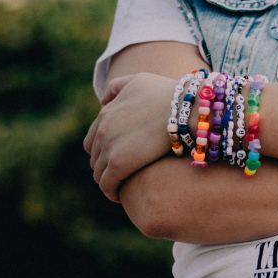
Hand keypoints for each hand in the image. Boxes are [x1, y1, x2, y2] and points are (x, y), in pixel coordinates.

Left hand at [83, 71, 179, 202]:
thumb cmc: (168, 94)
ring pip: (99, 174)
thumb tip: (103, 101)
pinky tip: (121, 196)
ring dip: (109, 182)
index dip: (103, 153)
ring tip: (122, 188)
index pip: (92, 141)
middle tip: (122, 176)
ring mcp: (109, 147)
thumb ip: (117, 87)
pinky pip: (107, 185)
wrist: (185, 108)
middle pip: (95, 159)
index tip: (116, 161)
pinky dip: (111, 193)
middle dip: (106, 168)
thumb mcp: (138, 80)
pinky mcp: (118, 164)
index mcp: (105, 114)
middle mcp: (103, 130)